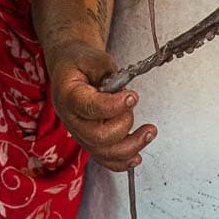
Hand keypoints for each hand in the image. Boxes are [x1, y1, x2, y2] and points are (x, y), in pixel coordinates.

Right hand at [45, 40, 155, 170]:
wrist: (68, 68)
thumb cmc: (79, 62)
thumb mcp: (91, 56)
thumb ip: (106, 71)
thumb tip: (122, 90)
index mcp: (68, 96)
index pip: (89, 108)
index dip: (112, 106)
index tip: (132, 97)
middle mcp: (72, 120)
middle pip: (98, 137)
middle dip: (124, 124)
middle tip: (133, 104)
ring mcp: (80, 133)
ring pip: (104, 153)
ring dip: (131, 146)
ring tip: (150, 132)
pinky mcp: (89, 140)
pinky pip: (105, 159)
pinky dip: (122, 162)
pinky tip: (137, 156)